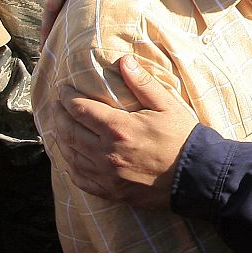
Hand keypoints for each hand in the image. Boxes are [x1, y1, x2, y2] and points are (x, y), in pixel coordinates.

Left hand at [53, 54, 197, 207]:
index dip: (67, 97)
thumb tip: (124, 61)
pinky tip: (70, 156)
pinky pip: (79, 178)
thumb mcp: (167, 105)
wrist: (195, 176)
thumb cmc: (183, 138)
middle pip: (68, 131)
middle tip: (56, 105)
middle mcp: (107, 153)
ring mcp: (106, 175)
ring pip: (69, 155)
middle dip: (58, 115)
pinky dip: (69, 164)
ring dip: (60, 138)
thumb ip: (143, 84)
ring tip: (58, 126)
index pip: (81, 109)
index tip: (63, 89)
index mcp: (120, 128)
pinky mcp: (109, 191)